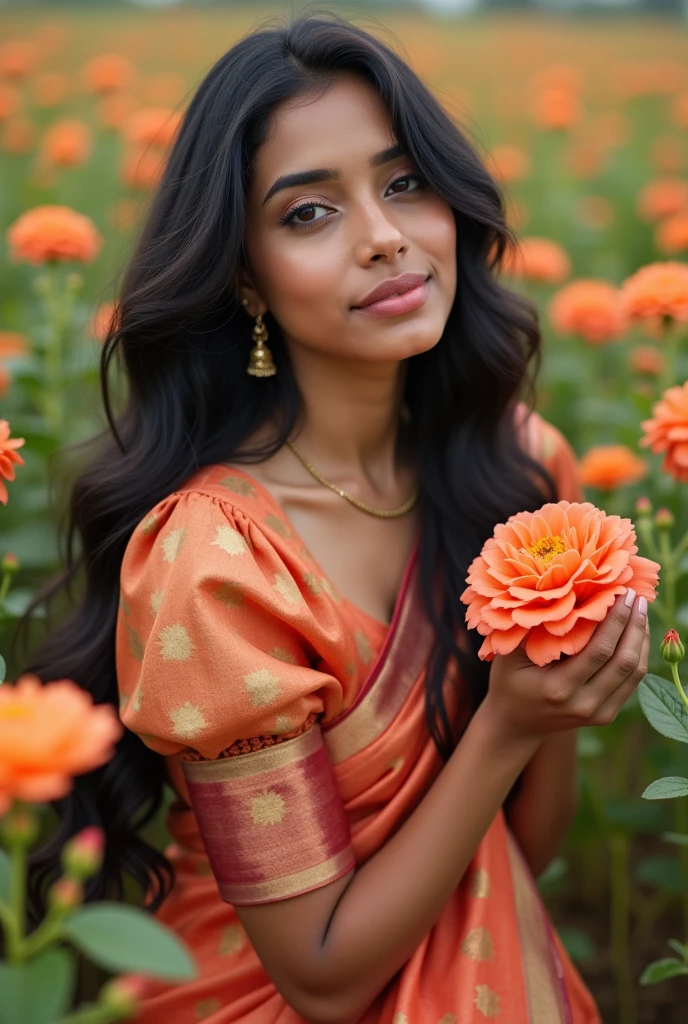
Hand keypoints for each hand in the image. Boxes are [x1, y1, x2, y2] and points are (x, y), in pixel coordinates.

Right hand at [482, 589, 649, 740]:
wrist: (514, 723)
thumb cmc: (508, 680)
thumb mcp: (511, 654)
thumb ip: (534, 628)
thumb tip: (562, 594)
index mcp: (559, 689)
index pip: (600, 651)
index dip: (616, 620)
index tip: (622, 593)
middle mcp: (584, 705)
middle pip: (624, 662)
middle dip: (634, 625)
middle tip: (638, 596)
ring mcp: (598, 714)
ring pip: (635, 673)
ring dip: (641, 639)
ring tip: (641, 610)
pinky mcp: (606, 715)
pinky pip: (632, 683)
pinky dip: (638, 655)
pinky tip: (636, 633)